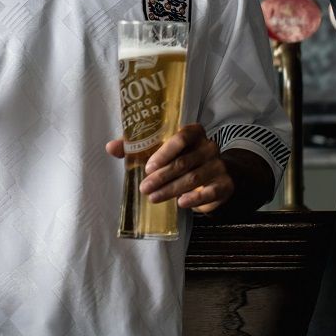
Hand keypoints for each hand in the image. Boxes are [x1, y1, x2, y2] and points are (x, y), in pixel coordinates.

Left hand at [106, 123, 234, 213]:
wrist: (216, 175)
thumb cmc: (183, 159)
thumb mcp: (162, 152)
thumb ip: (137, 148)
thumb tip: (110, 147)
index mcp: (194, 133)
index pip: (182, 136)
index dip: (165, 151)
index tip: (148, 167)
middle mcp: (209, 146)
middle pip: (184, 161)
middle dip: (162, 176)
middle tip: (144, 188)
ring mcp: (219, 165)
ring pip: (193, 178)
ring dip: (171, 189)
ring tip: (154, 197)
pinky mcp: (225, 185)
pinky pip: (210, 192)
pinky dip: (195, 198)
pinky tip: (181, 203)